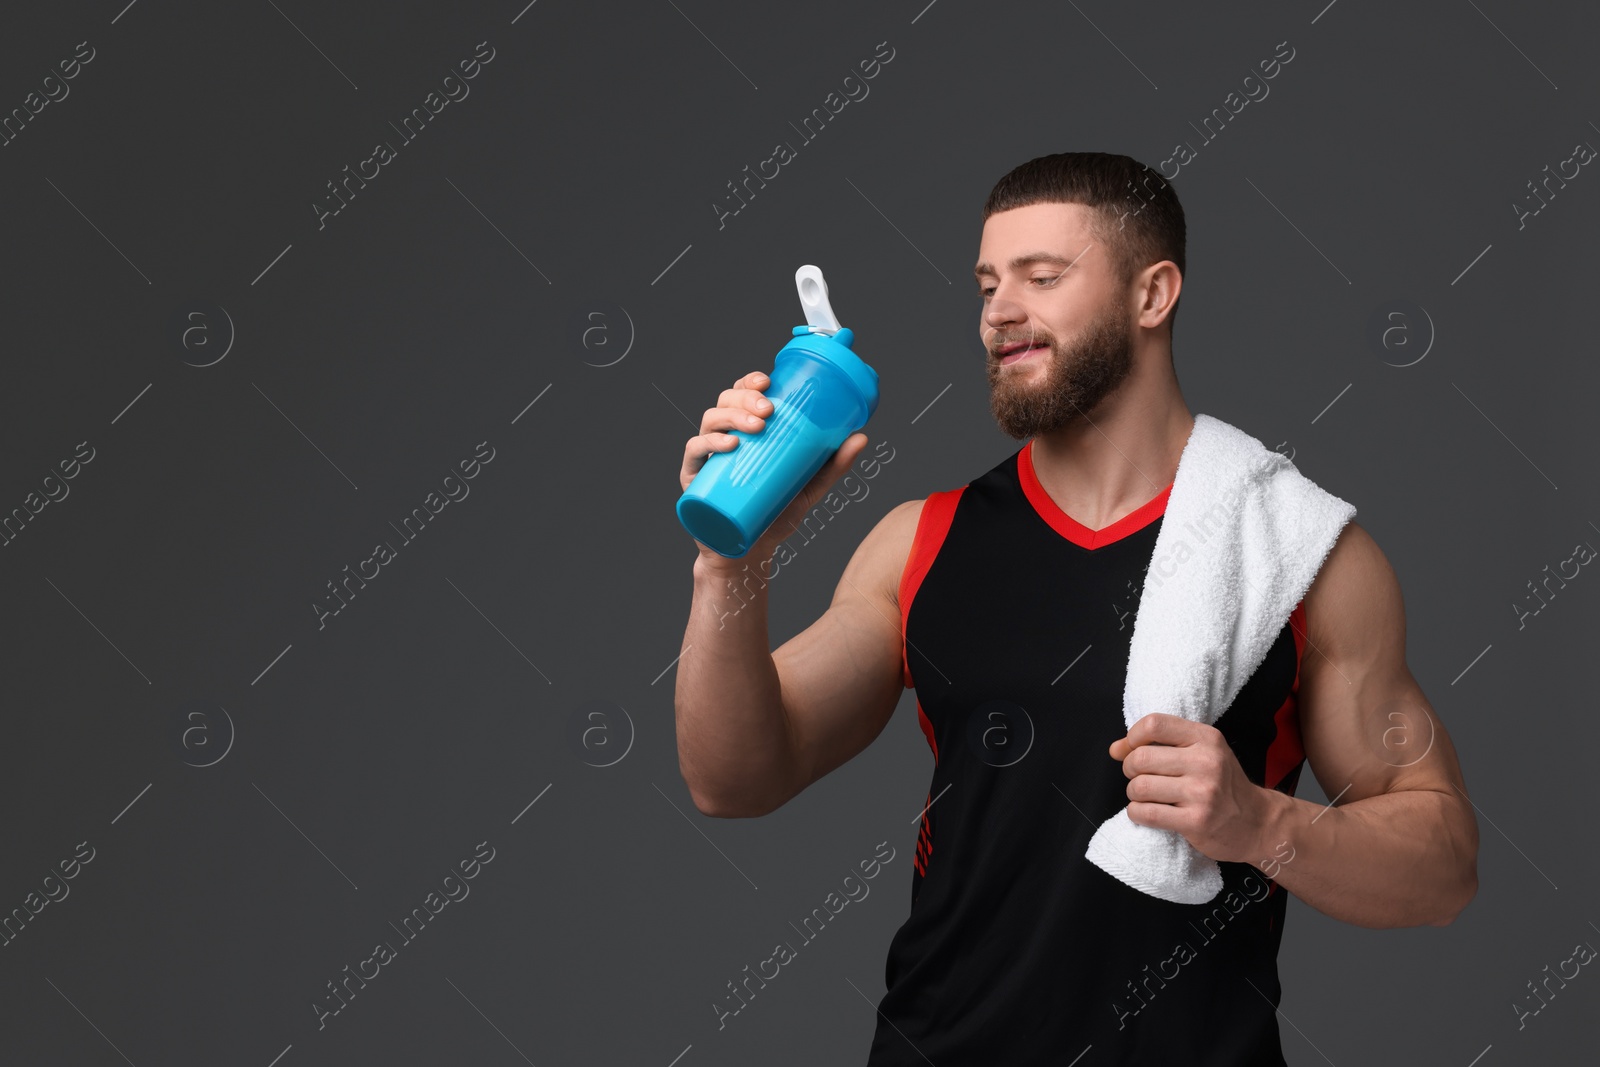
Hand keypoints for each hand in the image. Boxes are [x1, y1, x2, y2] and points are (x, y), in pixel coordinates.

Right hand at [680, 369, 868, 565]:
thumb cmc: (773, 516)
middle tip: (768, 409)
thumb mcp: (808, 488)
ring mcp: (706, 458)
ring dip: (732, 417)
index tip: (767, 380)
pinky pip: (693, 452)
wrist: (749, 554)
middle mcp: (723, 439)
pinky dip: (708, 443)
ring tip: (757, 427)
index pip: (742, 395)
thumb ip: (832, 466)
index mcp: (745, 433)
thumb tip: (862, 437)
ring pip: (709, 420)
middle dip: (745, 398)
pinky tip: (730, 445)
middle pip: (725, 402)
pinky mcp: (693, 480)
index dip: (750, 381)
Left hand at [1107, 713, 1272, 863]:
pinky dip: (1137, 813)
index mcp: (1207, 738)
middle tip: (1141, 778)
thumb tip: (1115, 749)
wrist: (1258, 823)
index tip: (1132, 749)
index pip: (1154, 724)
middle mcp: (1206, 762)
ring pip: (1139, 787)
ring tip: (1148, 797)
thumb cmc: (1223, 785)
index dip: (1132, 737)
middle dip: (1130, 770)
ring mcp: (1202, 793)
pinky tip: (1148, 812)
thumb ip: (1159, 744)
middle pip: (1140, 758)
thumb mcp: (1201, 753)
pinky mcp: (1196, 821)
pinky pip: (1145, 813)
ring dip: (1134, 794)